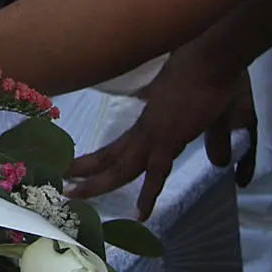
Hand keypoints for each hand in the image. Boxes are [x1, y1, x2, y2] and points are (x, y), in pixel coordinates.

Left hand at [65, 49, 250, 219]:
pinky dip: (149, 194)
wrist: (208, 58)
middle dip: (85, 173)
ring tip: (73, 194)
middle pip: (109, 157)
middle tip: (62, 187)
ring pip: (121, 166)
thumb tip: (194, 140)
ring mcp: (154, 135)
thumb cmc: (202, 73)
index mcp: (148, 122)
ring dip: (98, 183)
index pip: (116, 146)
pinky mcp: (169, 139)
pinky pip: (156, 172)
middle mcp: (145, 130)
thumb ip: (193, 125)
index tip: (76, 167)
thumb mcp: (190, 102)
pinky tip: (141, 213)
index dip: (97, 160)